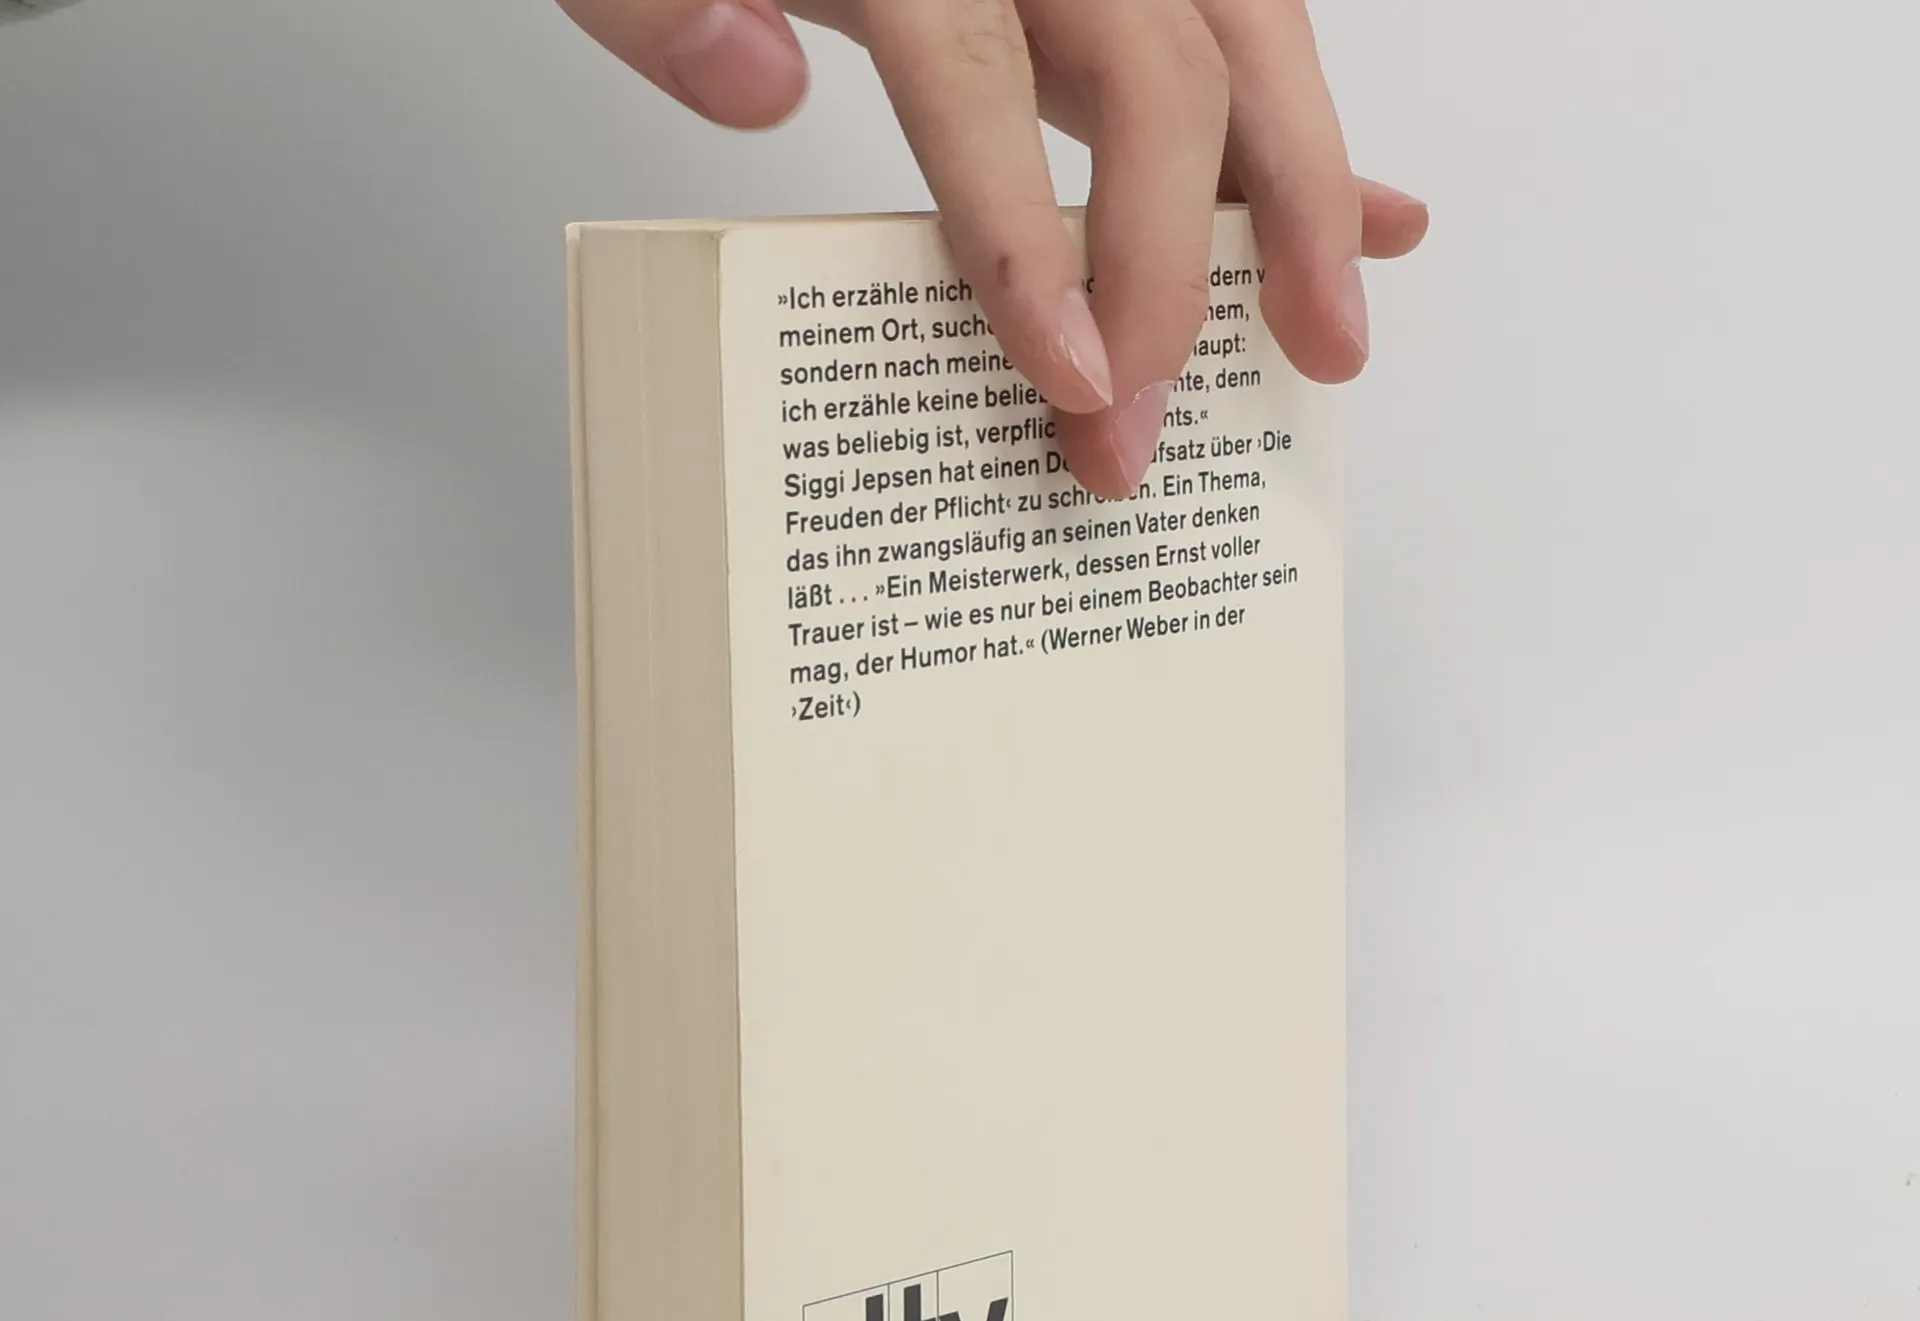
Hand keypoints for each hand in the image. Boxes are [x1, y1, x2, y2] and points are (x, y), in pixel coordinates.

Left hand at [558, 0, 1427, 498]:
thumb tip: (757, 87)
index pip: (978, 72)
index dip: (1035, 237)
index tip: (1072, 382)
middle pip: (1156, 70)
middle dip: (1173, 272)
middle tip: (1139, 432)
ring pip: (1245, 36)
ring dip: (1305, 197)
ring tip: (1327, 341)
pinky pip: (1237, 28)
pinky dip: (1299, 128)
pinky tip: (1367, 217)